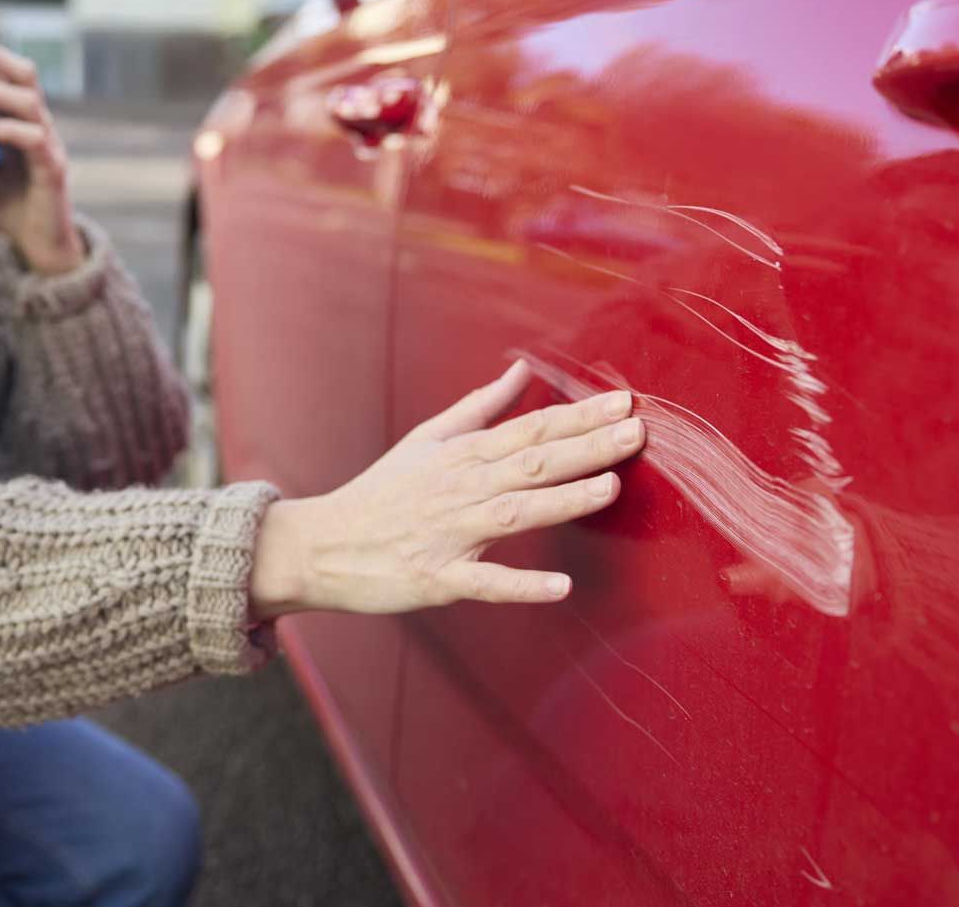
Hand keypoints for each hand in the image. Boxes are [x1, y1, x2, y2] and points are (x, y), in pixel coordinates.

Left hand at [0, 29, 82, 274]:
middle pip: (23, 72)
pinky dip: (5, 130)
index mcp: (22, 117)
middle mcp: (40, 123)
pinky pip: (33, 140)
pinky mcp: (52, 169)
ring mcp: (49, 144)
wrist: (37, 243)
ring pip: (28, 101)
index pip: (7, 71)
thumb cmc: (7, 198)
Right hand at [249, 359, 644, 618]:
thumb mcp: (428, 439)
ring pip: (515, 513)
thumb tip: (520, 370)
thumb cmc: (382, 492)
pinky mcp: (439, 579)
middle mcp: (461, 489)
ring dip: (563, 500)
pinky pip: (486, 583)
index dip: (578, 416)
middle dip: (586, 447)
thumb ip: (479, 407)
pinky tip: (560, 587)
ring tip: (610, 487)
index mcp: (462, 455)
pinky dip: (522, 587)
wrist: (324, 544)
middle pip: (532, 463)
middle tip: (635, 432)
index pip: (529, 429)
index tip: (622, 403)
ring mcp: (451, 534)